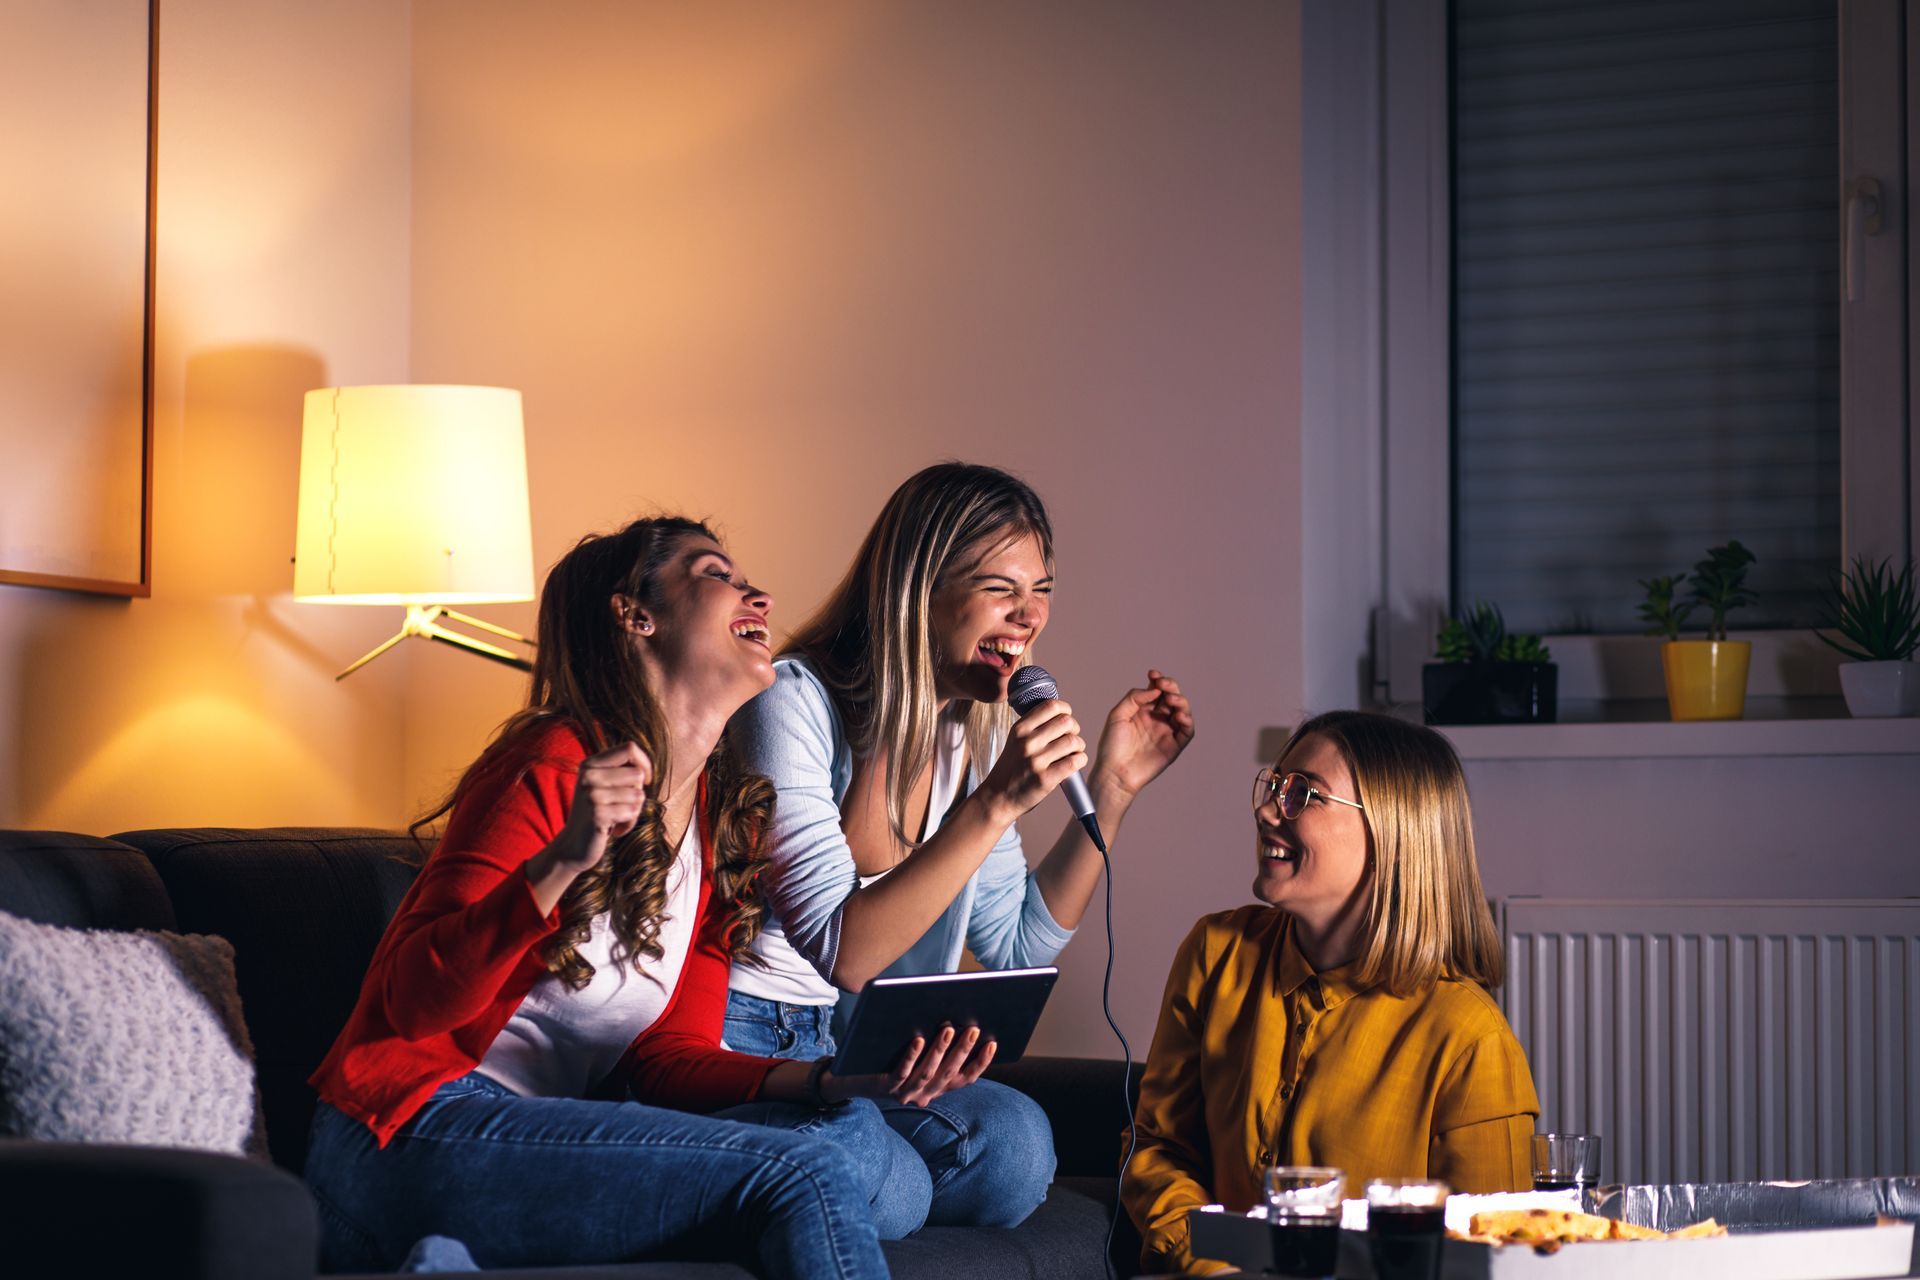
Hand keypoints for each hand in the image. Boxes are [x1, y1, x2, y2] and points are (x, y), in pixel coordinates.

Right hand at [551, 741, 651, 871]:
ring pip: (638, 795)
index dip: (645, 763)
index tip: (645, 780)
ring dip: (633, 811)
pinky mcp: (597, 813)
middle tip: (621, 806)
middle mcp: (589, 775)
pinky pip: (632, 812)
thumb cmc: (598, 814)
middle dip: (637, 792)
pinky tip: (613, 829)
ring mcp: (591, 794)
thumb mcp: (604, 786)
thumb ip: (622, 771)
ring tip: (615, 818)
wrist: (573, 846)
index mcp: (590, 763)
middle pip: (637, 773)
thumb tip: (646, 768)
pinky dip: (628, 824)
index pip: (630, 748)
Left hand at [822, 1025, 996, 1107]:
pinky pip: (901, 1072)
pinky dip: (912, 1056)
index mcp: (936, 1088)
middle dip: (963, 1050)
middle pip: (948, 1074)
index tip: (992, 1043)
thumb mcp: (918, 1057)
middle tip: (973, 1029)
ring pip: (927, 1073)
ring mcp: (905, 1093)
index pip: (964, 1078)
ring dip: (940, 1051)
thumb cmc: (890, 1060)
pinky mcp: (885, 1087)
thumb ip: (938, 1047)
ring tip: (948, 1028)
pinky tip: (917, 1039)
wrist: (852, 1079)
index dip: (980, 1063)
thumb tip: (957, 1018)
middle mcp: (924, 1094)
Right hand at [976, 699, 1087, 824]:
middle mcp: (1027, 742)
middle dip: (1074, 729)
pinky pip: (1074, 761)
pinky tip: (1075, 763)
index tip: (1066, 718)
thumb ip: (1034, 727)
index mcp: (1020, 729)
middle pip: (1066, 722)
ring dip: (1079, 746)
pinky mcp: (1045, 779)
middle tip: (1071, 739)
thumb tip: (1063, 716)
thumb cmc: (1011, 769)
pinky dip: (1080, 760)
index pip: (1051, 706)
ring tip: (1073, 753)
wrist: (997, 798)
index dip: (1065, 710)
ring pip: (1073, 741)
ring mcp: (1036, 761)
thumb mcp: (1015, 741)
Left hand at [1090, 670, 1194, 801]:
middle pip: (1171, 697)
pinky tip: (1180, 715)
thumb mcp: (1117, 715)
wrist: (1115, 772)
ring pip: (1182, 711)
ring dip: (1180, 701)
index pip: (1156, 690)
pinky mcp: (1174, 746)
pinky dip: (1187, 721)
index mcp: (1143, 710)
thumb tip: (1154, 688)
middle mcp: (1157, 719)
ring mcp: (1166, 732)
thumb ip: (1134, 698)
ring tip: (1171, 699)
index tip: (1153, 675)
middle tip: (1163, 685)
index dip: (1158, 680)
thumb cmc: (1112, 746)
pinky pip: (1187, 731)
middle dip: (1171, 687)